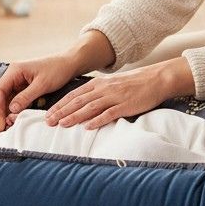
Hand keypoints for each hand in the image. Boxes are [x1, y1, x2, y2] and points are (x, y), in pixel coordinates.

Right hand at [0, 54, 79, 126]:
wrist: (70, 64)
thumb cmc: (57, 70)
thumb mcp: (42, 85)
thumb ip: (25, 97)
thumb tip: (11, 109)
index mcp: (15, 70)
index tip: (1, 120)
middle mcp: (14, 75)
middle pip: (1, 95)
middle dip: (3, 109)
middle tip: (6, 124)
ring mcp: (19, 80)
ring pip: (9, 98)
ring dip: (11, 110)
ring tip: (13, 122)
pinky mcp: (25, 86)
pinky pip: (17, 98)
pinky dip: (19, 107)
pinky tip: (21, 115)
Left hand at [42, 63, 181, 130]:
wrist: (156, 79)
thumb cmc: (134, 84)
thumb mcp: (113, 85)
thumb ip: (98, 93)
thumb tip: (83, 105)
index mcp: (99, 83)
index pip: (74, 94)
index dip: (60, 104)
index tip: (48, 114)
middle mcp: (104, 89)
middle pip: (78, 101)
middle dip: (62, 111)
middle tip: (48, 122)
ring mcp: (114, 97)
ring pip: (90, 107)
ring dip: (74, 116)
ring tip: (62, 124)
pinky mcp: (125, 105)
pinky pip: (109, 113)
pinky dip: (97, 120)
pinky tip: (87, 127)